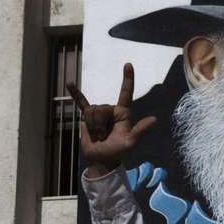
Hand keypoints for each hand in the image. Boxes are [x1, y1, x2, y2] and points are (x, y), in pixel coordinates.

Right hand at [67, 63, 155, 177]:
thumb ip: (140, 131)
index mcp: (123, 112)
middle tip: (104, 137)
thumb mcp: (130, 142)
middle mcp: (111, 109)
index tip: (128, 64)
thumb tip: (154, 119)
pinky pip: (81, 103)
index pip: (126, 93)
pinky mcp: (87, 116)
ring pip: (91, 110)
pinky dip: (75, 94)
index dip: (127, 79)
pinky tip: (69, 83)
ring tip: (97, 135)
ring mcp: (99, 112)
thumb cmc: (118, 151)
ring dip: (92, 126)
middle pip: (101, 108)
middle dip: (99, 124)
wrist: (101, 158)